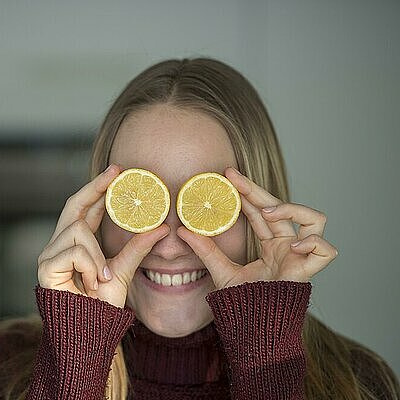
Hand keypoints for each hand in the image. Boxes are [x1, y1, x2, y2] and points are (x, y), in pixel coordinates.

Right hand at [37, 164, 169, 307]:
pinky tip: (92, 282)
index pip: (85, 209)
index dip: (99, 189)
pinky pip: (73, 252)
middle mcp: (58, 245)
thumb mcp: (123, 270)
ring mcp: (49, 255)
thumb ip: (137, 248)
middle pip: (73, 206)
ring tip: (103, 276)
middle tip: (116, 173)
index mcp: (76, 244)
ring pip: (78, 229)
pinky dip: (89, 266)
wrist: (90, 332)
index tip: (117, 171)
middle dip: (94, 187)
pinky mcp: (45, 268)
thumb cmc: (101, 305)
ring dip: (96, 254)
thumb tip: (162, 228)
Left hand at [177, 167, 338, 289]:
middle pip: (281, 208)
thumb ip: (205, 250)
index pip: (262, 211)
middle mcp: (287, 247)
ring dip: (293, 210)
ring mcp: (300, 257)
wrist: (252, 328)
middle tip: (234, 178)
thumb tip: (183, 231)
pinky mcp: (309, 272)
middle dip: (258, 190)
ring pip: (315, 220)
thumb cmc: (242, 303)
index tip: (228, 177)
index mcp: (270, 245)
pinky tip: (290, 246)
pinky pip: (326, 249)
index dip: (248, 193)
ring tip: (268, 212)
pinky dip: (312, 243)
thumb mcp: (220, 271)